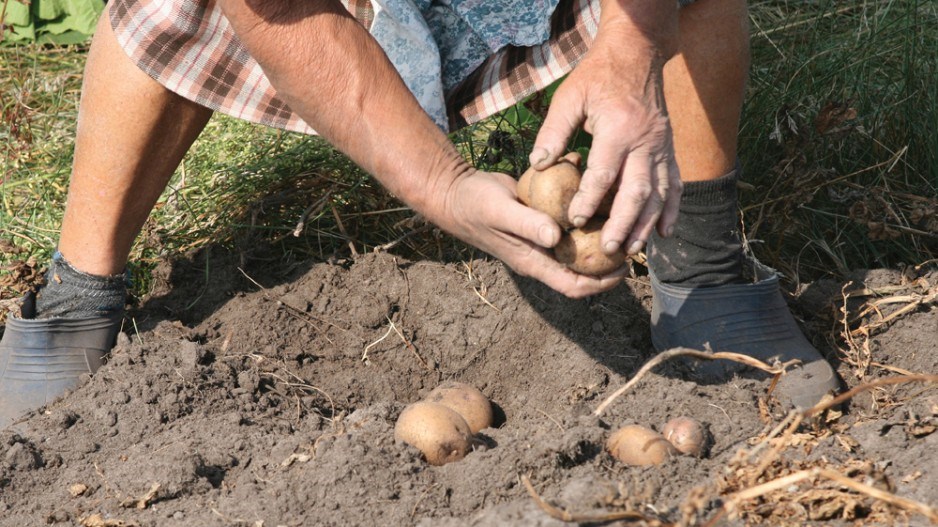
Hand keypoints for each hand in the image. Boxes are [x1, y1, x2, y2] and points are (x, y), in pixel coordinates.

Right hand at [428, 169, 626, 298]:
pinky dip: (583, 209)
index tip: (624, 269)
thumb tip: (556, 237)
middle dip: (608, 261)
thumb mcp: (501, 212)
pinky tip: (596, 190)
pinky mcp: (541, 217)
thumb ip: (528, 224)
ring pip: (577, 245)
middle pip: (582, 268)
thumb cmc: (475, 205)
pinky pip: (567, 221)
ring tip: (623, 218)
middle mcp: (541, 252)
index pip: (573, 285)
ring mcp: (541, 236)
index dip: (601, 284)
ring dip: (599, 234)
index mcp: (533, 261)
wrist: (455, 190)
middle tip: (632, 241)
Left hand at [529, 24, 681, 256]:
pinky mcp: (668, 149)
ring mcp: (661, 146)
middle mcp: (645, 141)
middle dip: (622, 223)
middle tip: (608, 248)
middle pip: (636, 191)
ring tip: (632, 250)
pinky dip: (671, 210)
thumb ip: (553, 132)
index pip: (603, 173)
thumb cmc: (597, 75)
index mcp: (618, 128)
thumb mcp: (569, 97)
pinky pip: (675, 184)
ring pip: (659, 193)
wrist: (637, 52)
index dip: (588, 199)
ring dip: (647, 224)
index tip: (574, 220)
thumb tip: (537, 166)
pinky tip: (664, 233)